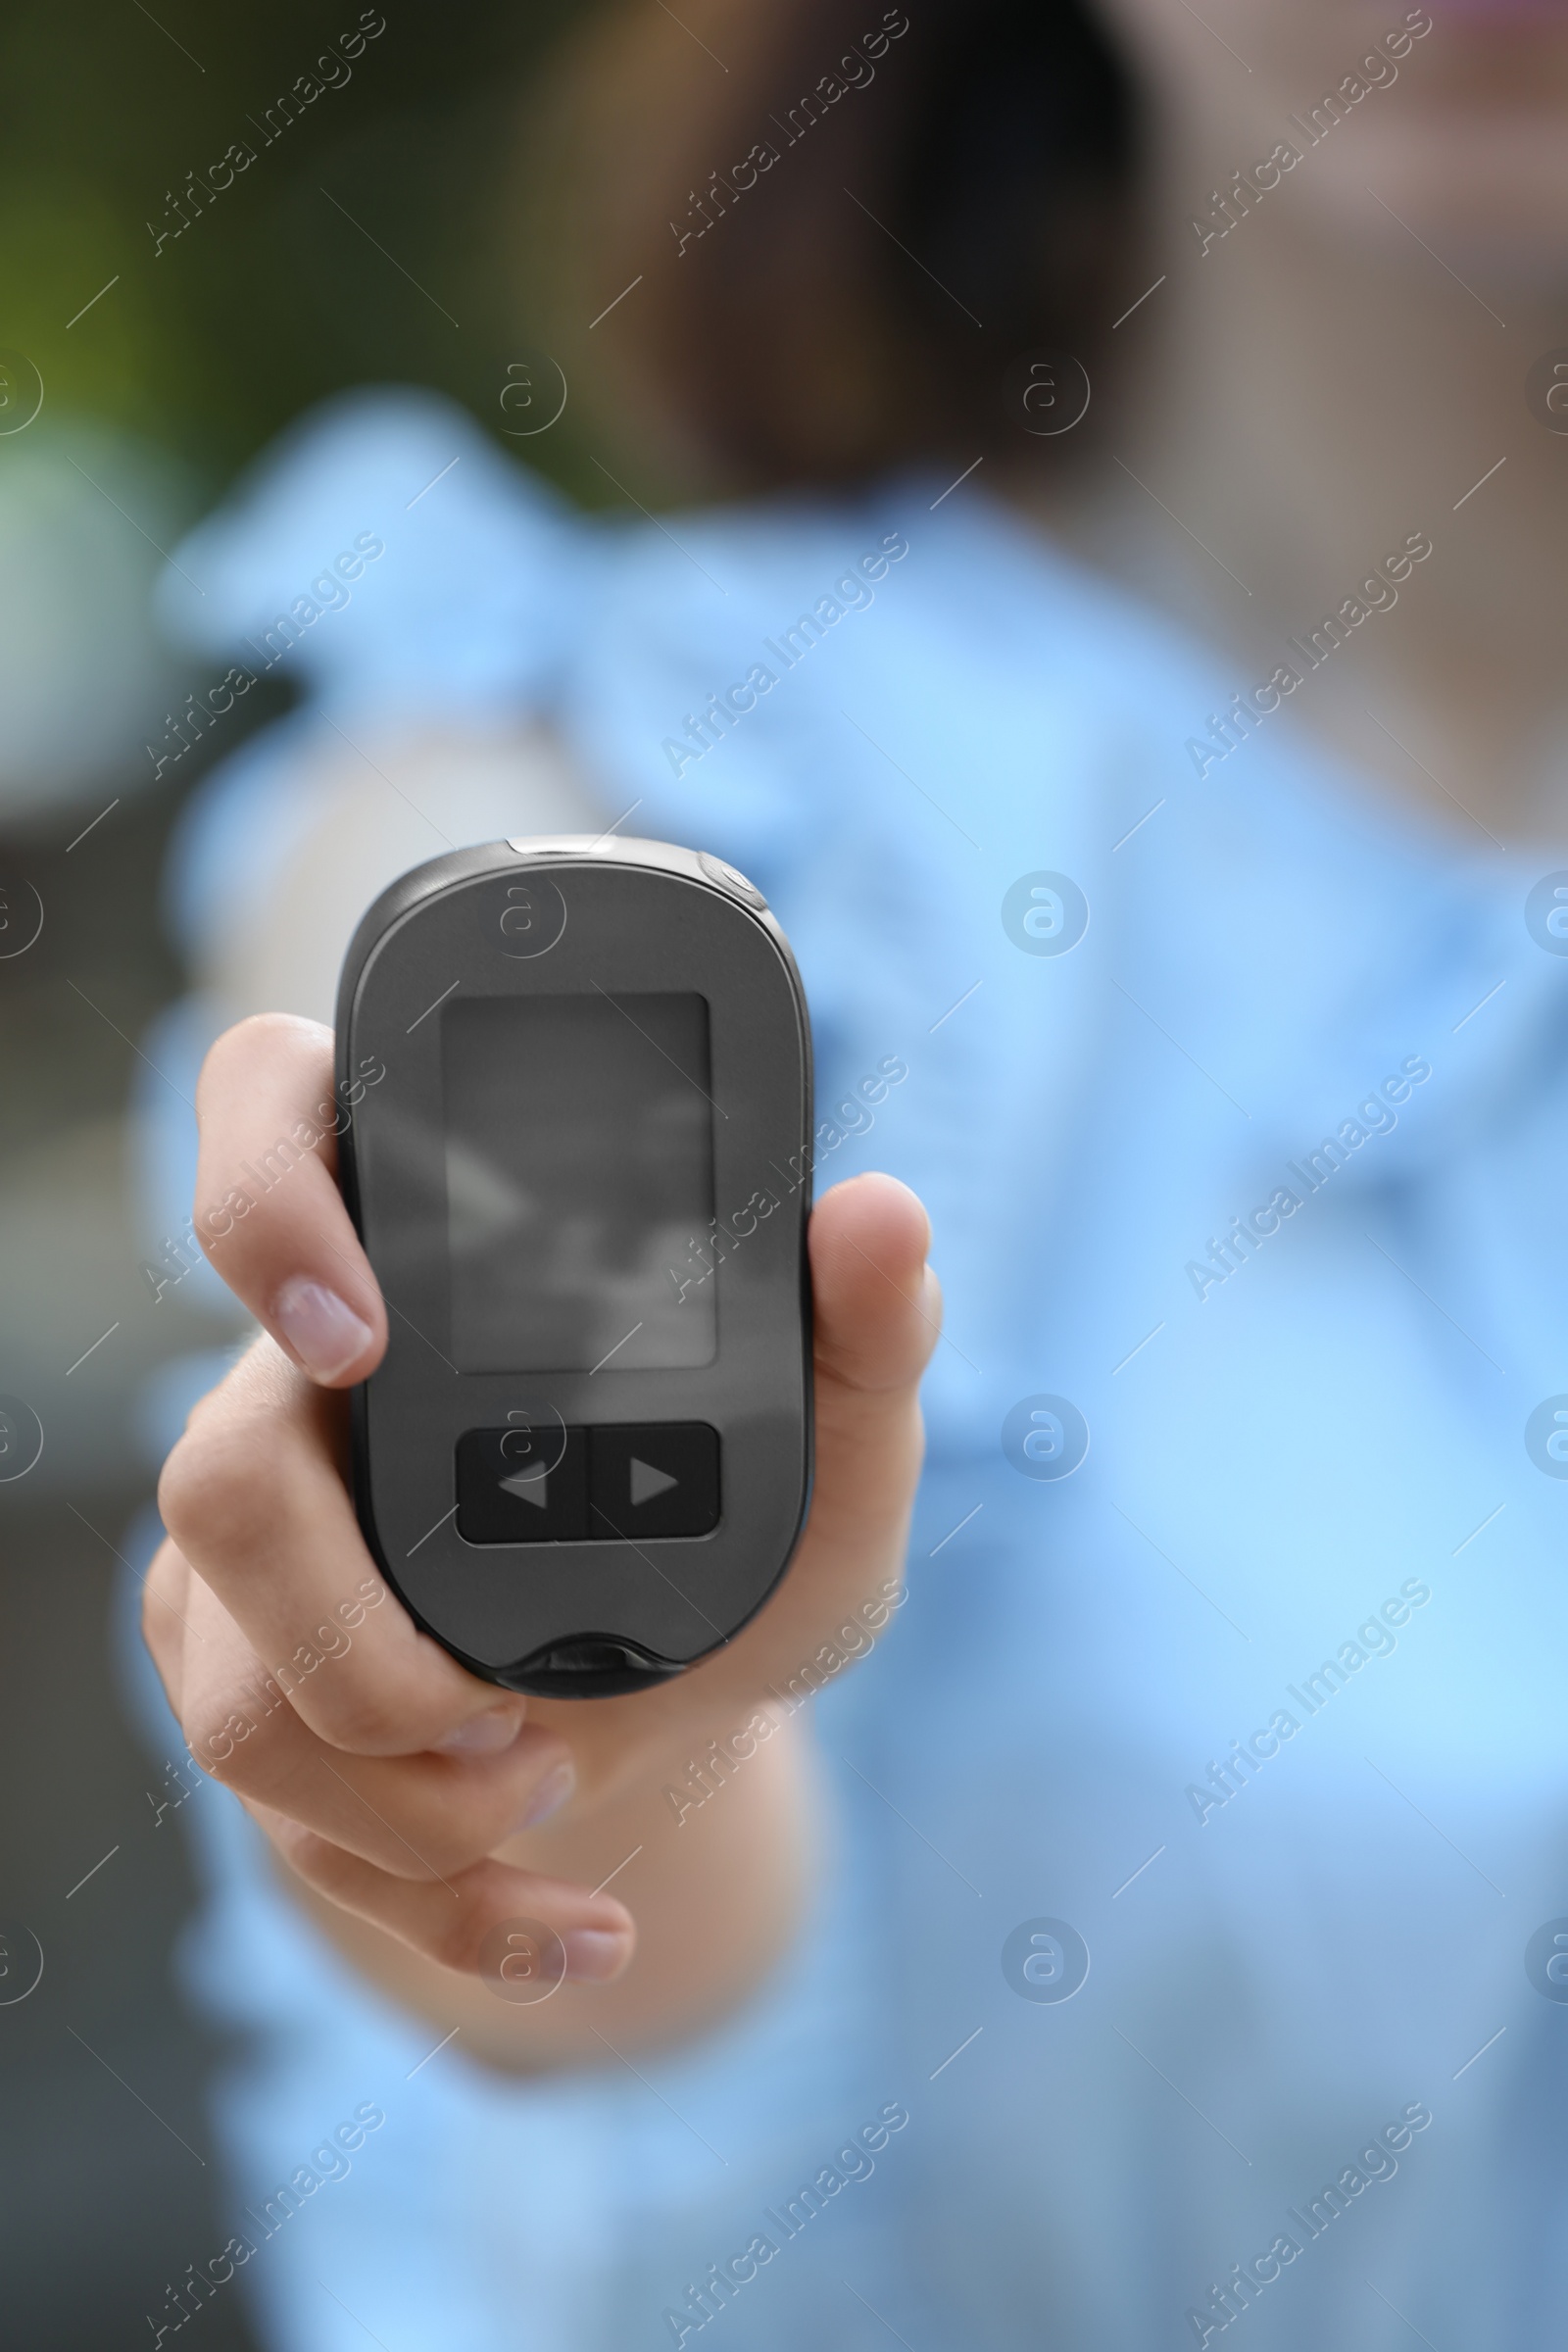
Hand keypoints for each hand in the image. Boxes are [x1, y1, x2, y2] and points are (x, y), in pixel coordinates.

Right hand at [147, 1014, 937, 1993]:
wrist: (682, 1710)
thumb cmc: (742, 1553)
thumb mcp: (832, 1464)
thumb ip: (862, 1347)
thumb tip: (880, 1218)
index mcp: (424, 1270)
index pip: (267, 1117)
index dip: (261, 1201)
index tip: (358, 1338)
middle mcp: (307, 1395)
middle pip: (216, 1483)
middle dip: (355, 1648)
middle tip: (506, 1712)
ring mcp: (260, 1562)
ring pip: (233, 1693)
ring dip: (404, 1801)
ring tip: (556, 1791)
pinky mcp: (261, 1698)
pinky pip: (290, 1827)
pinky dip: (447, 1906)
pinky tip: (580, 1927)